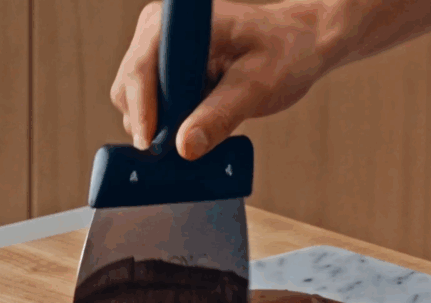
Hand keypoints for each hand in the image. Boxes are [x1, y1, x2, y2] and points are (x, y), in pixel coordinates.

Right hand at [111, 0, 339, 159]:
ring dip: (160, 127)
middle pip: (129, 88)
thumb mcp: (258, 86)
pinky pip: (155, 106)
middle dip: (150, 123)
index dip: (142, 110)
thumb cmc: (285, 53)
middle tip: (181, 152)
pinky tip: (196, 133)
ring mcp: (161, 52)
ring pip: (137, 101)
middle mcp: (159, 32)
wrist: (301, 45)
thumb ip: (221, 116)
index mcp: (177, 22)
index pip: (141, 68)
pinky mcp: (169, 72)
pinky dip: (169, 125)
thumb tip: (185, 148)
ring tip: (197, 139)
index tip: (151, 145)